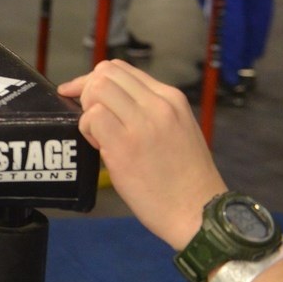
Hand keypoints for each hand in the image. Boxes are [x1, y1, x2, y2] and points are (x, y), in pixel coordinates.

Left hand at [58, 60, 226, 249]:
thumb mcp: (177, 130)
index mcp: (171, 98)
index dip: (95, 80)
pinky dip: (87, 130)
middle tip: (91, 119)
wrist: (199, 212)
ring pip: (96, 90)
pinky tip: (100, 148)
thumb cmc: (186, 178)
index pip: (121, 69)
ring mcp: (142, 123)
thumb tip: (111, 102)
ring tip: (100, 136)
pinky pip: (92, 118)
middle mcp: (158, 104)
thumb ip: (149, 111)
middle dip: (87, 91)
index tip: (84, 96)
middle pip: (104, 73)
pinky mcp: (125, 145)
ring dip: (87, 111)